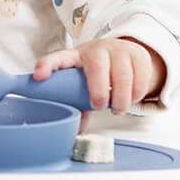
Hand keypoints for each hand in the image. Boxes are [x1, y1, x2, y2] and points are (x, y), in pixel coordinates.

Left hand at [33, 37, 163, 117]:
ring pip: (122, 74)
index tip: (39, 76)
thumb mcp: (83, 83)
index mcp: (75, 57)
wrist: (122, 51)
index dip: (47, 66)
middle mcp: (96, 50)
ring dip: (121, 97)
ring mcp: (118, 49)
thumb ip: (77, 104)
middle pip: (97, 66)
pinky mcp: (138, 54)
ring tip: (117, 108)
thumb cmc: (96, 72)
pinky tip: (131, 98)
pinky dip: (136, 92)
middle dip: (99, 90)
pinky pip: (140, 75)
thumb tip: (75, 130)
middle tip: (100, 106)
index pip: (58, 58)